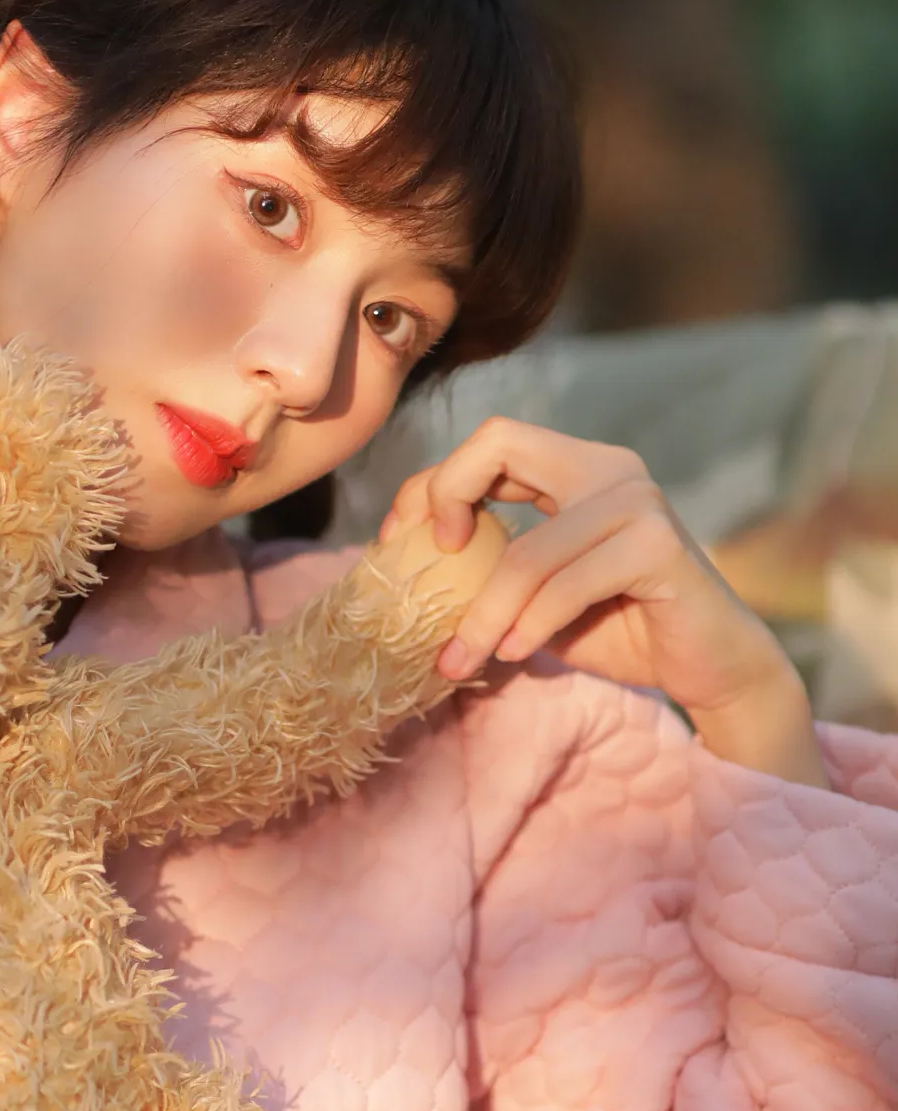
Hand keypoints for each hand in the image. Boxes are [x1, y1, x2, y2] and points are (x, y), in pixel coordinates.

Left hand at [380, 418, 827, 787]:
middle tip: (428, 564)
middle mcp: (609, 468)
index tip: (399, 542)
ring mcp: (638, 501)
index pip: (488, 443)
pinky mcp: (658, 546)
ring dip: (484, 613)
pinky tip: (515, 652)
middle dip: (446, 496)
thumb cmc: (619, 631)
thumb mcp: (537, 595)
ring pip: (527, 549)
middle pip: (500, 440)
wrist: (712, 670)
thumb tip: (406, 561)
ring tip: (463, 658)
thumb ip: (490, 566)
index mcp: (578, 467)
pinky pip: (567, 584)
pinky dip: (532, 624)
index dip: (432, 484)